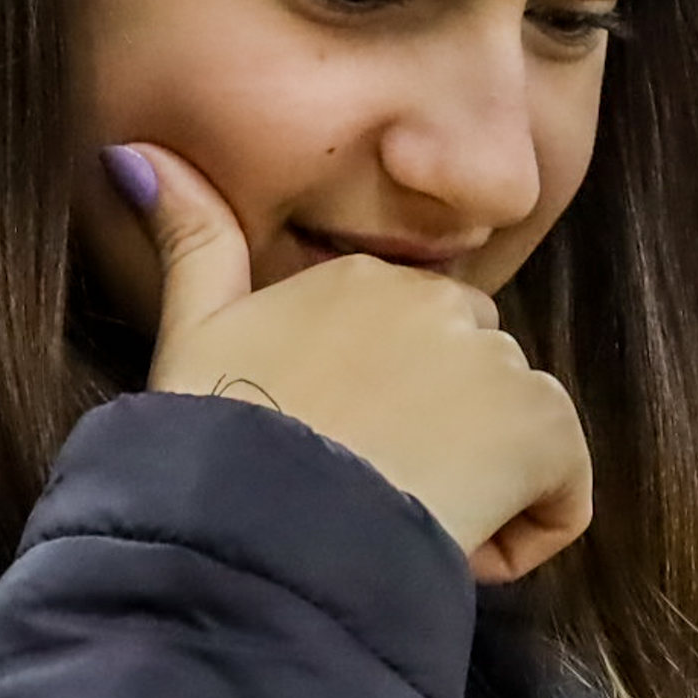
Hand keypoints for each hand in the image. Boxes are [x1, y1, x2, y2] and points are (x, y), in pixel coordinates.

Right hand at [124, 142, 592, 583]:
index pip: (417, 343)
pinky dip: (524, 533)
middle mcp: (440, 301)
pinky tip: (452, 546)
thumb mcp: (190, 331)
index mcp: (365, 279)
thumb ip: (189, 239)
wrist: (260, 521)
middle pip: (477, 382)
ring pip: (520, 437)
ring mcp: (496, 359)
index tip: (337, 454)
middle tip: (371, 493)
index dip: (390, 412)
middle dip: (445, 441)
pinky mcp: (543, 426)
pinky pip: (564, 493)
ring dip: (479, 489)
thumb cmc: (214, 442)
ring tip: (399, 520)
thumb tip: (133, 151)